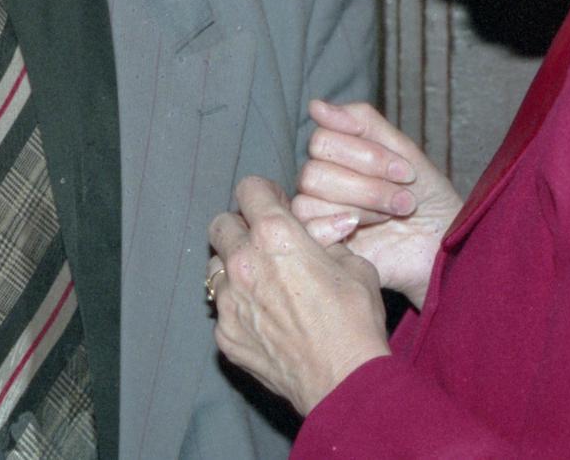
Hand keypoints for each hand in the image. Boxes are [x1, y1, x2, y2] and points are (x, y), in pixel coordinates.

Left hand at [207, 177, 389, 416]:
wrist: (344, 380)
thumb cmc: (355, 320)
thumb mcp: (354, 264)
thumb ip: (326, 240)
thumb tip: (317, 232)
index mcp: (276, 235)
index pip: (249, 189)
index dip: (263, 194)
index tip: (274, 205)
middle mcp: (243, 262)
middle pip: (220, 224)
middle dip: (240, 227)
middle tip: (263, 242)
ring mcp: (228, 301)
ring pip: (214, 267)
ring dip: (233, 267)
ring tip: (262, 283)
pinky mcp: (225, 334)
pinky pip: (222, 309)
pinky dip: (238, 307)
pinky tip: (265, 319)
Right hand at [292, 100, 462, 308]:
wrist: (444, 244)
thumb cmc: (426, 196)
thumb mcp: (402, 150)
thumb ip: (362, 122)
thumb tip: (315, 105)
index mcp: (335, 156)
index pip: (322, 139)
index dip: (366, 155)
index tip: (406, 171)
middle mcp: (320, 183)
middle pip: (314, 172)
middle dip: (368, 185)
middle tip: (405, 200)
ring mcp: (318, 215)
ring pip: (309, 199)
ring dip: (363, 206)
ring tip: (394, 215)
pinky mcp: (322, 246)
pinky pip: (305, 229)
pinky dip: (334, 226)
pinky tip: (359, 230)